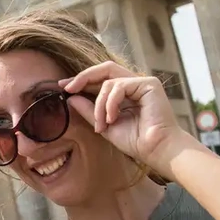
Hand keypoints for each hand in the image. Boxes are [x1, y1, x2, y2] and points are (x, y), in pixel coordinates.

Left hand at [61, 61, 199, 175]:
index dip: (81, 80)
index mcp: (126, 93)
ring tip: (101, 125)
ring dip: (99, 104)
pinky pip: (120, 86)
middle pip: (104, 69)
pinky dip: (111, 103)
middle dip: (83, 77)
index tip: (63, 87)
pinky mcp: (149, 84)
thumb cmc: (136, 141)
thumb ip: (89, 111)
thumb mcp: (104, 125)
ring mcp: (142, 82)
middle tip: (68, 88)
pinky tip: (112, 119)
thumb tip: (71, 98)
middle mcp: (134, 84)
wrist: (156, 150)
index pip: (101, 79)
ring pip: (109, 82)